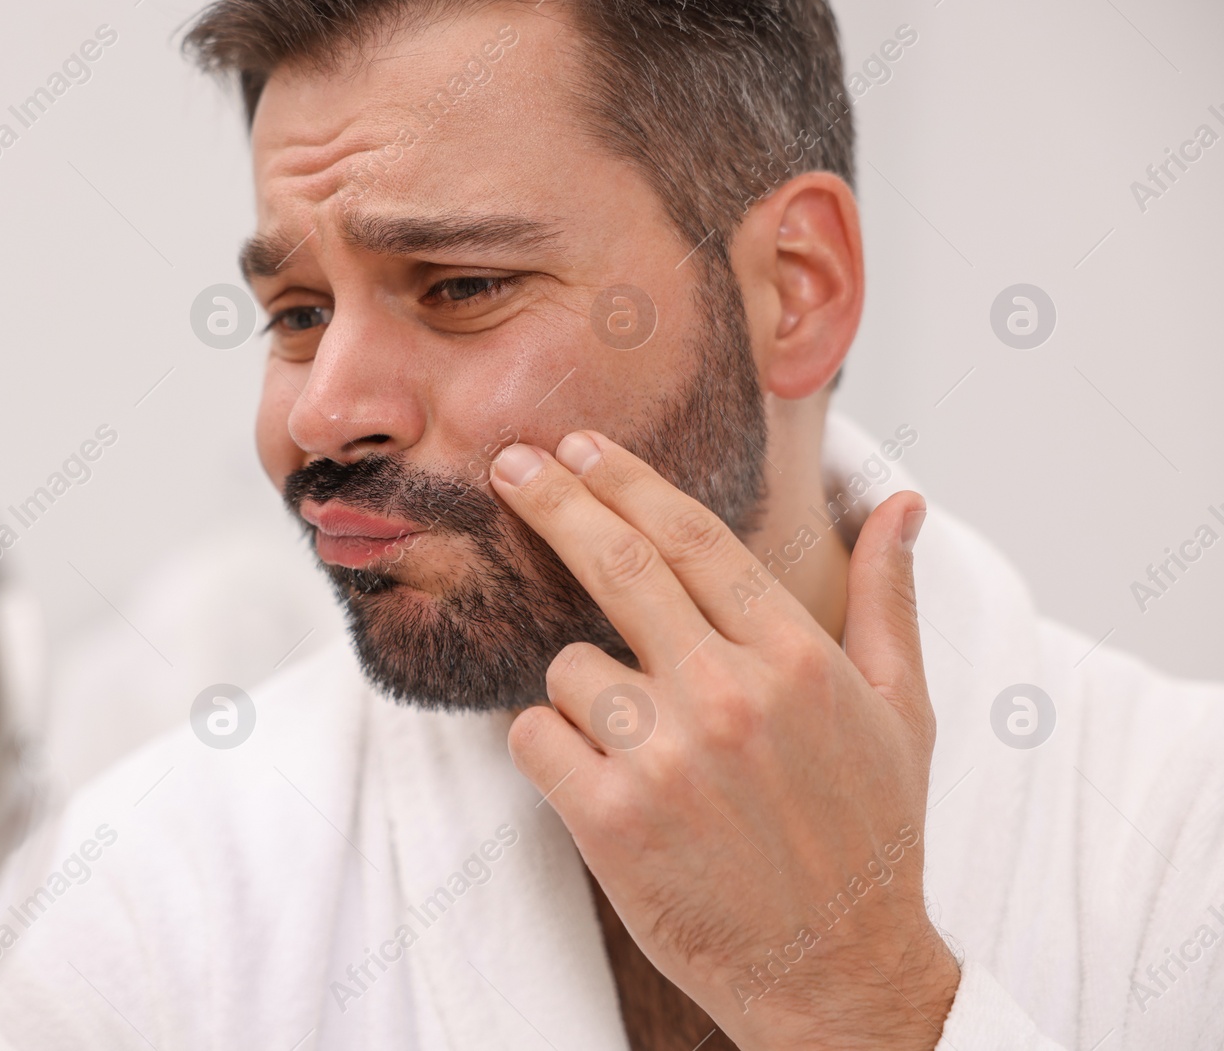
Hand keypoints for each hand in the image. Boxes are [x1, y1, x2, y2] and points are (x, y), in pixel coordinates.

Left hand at [491, 431, 956, 1050]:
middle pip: (617, 564)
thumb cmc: (869, 836)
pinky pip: (534, 736)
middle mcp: (729, 693)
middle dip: (556, 501)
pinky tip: (601, 779)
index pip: (691, 536)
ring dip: (583, 693)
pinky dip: (551, 747)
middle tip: (513, 466)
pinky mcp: (610, 817)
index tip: (583, 446)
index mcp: (797, 656)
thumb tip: (904, 503)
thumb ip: (888, 599)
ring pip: (568, 667)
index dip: (628, 480)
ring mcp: (666, 756)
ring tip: (639, 749)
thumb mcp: (903, 712)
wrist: (838, 972)